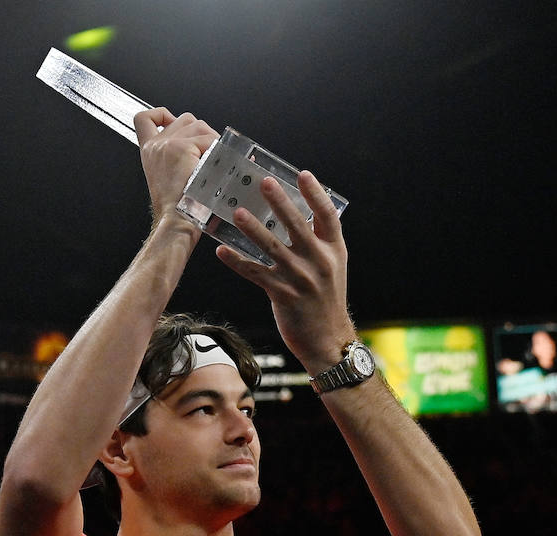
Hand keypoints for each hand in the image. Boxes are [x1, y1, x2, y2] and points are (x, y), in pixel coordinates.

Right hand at [134, 108, 216, 225]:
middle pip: (185, 118)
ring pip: (199, 125)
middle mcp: (156, 145)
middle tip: (208, 156)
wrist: (176, 222)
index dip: (161, 114)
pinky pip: (208, 139)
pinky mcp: (181, 148)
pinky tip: (214, 168)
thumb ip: (179, 157)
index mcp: (150, 152)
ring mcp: (167, 144)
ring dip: (212, 142)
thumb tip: (205, 143)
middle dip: (202, 132)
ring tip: (212, 164)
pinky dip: (217, 152)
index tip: (172, 121)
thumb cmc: (179, 208)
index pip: (144, 118)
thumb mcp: (172, 178)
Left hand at [216, 170, 352, 370]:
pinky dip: (237, 262)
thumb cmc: (325, 300)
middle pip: (298, 225)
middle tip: (264, 183)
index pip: (327, 216)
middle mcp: (319, 262)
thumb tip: (297, 215)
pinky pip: (255, 273)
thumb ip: (318, 243)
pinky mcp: (282, 294)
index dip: (315, 194)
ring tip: (237, 213)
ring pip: (272, 248)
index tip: (302, 174)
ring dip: (253, 229)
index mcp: (334, 251)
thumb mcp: (332, 267)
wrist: (328, 339)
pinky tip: (222, 251)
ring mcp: (300, 279)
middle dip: (280, 202)